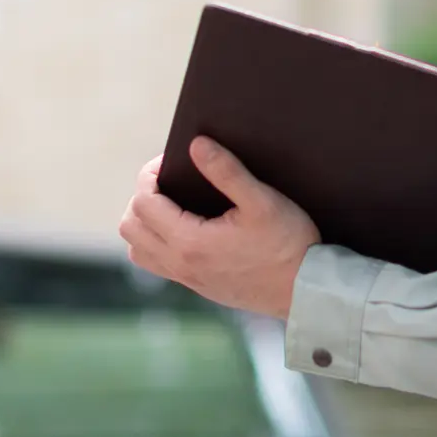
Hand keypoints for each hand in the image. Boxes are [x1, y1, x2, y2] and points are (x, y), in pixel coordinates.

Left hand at [118, 138, 319, 320]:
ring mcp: (188, 279)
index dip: (150, 174)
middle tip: (170, 181)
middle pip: (131, 226)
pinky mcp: (198, 287)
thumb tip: (196, 145)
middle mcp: (181, 264)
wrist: (306, 291)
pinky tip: (187, 228)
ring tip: (173, 204)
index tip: (170, 160)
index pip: (143, 202)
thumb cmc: (287, 244)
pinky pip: (158, 264)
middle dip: (143, 197)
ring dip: (146, 223)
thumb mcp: (261, 200)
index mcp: (190, 242)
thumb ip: (226, 171)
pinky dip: (157, 243)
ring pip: (138, 250)